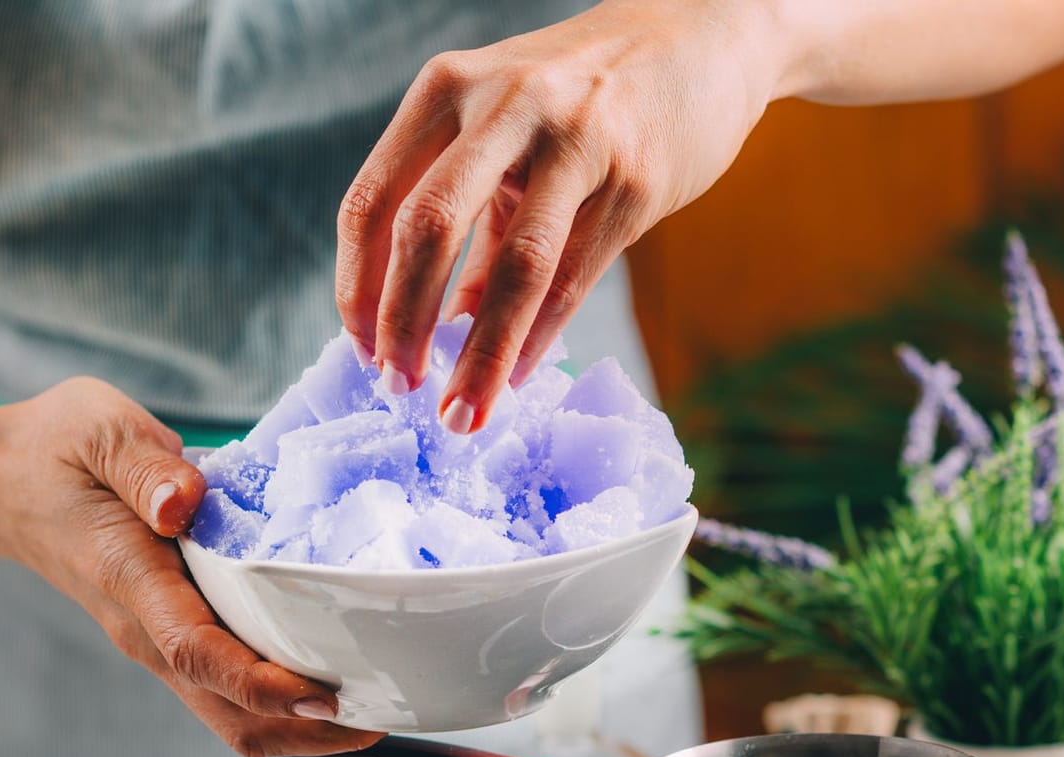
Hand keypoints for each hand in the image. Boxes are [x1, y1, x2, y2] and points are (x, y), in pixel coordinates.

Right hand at [0, 378, 378, 756]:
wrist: (0, 484)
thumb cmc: (55, 450)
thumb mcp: (98, 428)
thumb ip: (144, 465)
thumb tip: (184, 503)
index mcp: (130, 578)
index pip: (199, 652)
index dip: (263, 683)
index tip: (324, 694)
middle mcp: (145, 628)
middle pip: (228, 712)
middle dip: (307, 729)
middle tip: (388, 712)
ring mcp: (157, 641)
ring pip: (231, 716)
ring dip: (302, 728)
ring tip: (379, 708)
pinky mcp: (172, 637)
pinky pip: (229, 693)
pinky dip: (283, 703)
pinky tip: (337, 680)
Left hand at [335, 0, 786, 431]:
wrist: (703, 35)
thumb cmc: (586, 95)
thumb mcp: (508, 132)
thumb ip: (472, 219)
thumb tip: (444, 327)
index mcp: (448, 89)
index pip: (372, 201)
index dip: (359, 288)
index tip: (364, 351)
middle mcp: (505, 105)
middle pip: (428, 229)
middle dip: (404, 323)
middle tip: (400, 387)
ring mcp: (577, 139)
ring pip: (515, 266)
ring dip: (482, 355)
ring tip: (463, 412)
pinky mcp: (638, 179)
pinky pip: (576, 276)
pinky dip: (540, 336)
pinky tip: (521, 374)